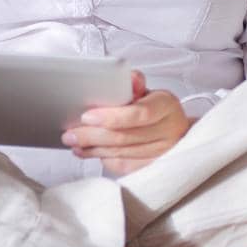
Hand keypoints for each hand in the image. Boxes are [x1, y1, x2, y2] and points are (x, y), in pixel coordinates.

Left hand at [60, 70, 194, 175]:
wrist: (176, 131)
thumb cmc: (156, 108)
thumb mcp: (148, 90)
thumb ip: (134, 82)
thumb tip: (129, 79)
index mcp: (167, 106)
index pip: (140, 114)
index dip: (112, 117)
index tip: (87, 116)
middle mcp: (168, 132)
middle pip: (125, 137)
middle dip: (92, 136)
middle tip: (70, 134)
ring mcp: (162, 153)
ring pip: (121, 153)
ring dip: (93, 149)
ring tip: (74, 143)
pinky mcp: (153, 168)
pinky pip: (123, 166)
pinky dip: (103, 159)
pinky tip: (89, 151)